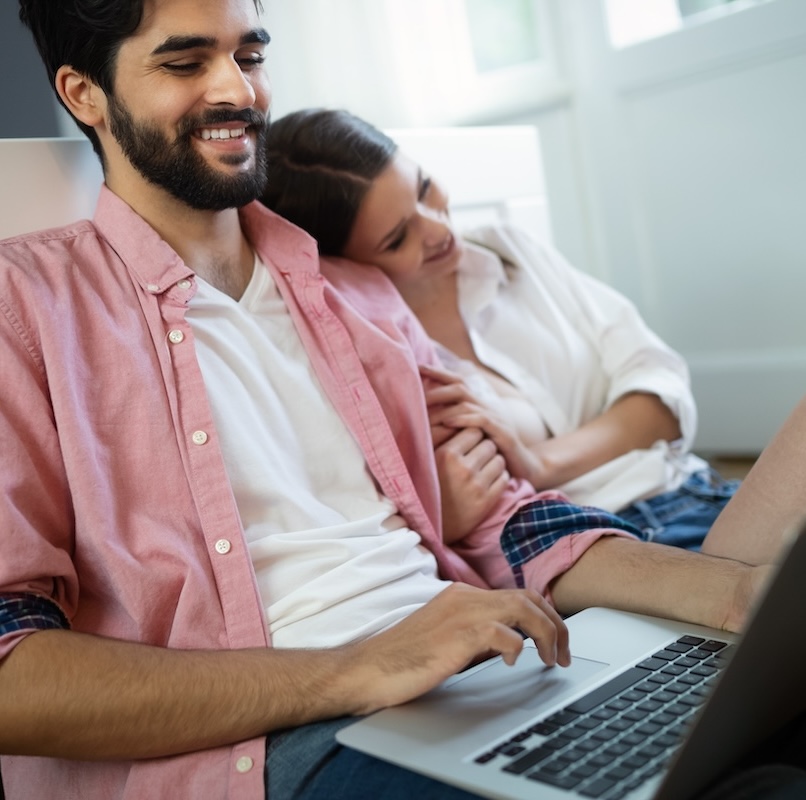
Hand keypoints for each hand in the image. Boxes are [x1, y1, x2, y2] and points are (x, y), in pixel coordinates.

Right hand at [348, 583, 570, 712]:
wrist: (368, 670)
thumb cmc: (403, 660)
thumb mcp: (447, 640)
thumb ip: (477, 635)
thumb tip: (512, 644)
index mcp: (460, 595)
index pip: (517, 594)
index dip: (544, 615)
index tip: (556, 641)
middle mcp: (463, 596)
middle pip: (527, 597)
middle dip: (555, 624)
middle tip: (564, 654)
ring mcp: (460, 612)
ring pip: (522, 609)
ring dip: (546, 634)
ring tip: (552, 659)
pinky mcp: (457, 635)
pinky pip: (503, 633)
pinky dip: (517, 647)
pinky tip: (513, 662)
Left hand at [422, 364, 550, 487]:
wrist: (523, 468)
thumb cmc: (491, 453)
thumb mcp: (469, 436)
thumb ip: (452, 425)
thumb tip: (424, 419)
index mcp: (479, 405)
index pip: (458, 381)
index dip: (439, 373)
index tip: (418, 367)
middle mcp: (487, 406)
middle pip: (460, 386)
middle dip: (437, 386)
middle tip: (415, 391)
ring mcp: (496, 418)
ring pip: (468, 402)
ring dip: (444, 406)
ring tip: (424, 411)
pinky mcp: (503, 432)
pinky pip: (482, 420)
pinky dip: (464, 419)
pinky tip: (448, 422)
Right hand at [435, 427, 508, 542]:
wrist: (430, 525)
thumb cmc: (427, 485)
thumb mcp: (427, 460)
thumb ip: (438, 436)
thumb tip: (450, 414)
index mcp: (446, 455)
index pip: (473, 430)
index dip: (473, 435)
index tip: (468, 442)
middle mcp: (462, 469)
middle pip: (489, 444)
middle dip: (485, 448)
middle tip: (477, 456)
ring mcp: (476, 485)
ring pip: (499, 460)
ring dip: (494, 462)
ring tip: (482, 469)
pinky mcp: (487, 501)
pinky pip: (504, 478)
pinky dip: (499, 478)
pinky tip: (487, 482)